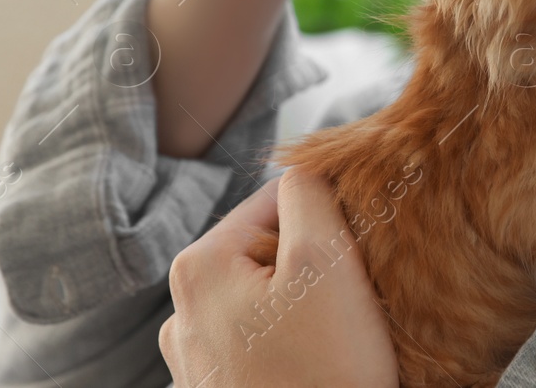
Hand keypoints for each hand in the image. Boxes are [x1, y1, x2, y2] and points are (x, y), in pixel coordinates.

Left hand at [160, 172, 397, 387]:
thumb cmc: (326, 369)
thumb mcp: (326, 260)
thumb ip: (309, 194)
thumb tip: (303, 167)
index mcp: (198, 265)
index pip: (277, 199)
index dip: (327, 217)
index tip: (355, 253)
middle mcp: (180, 310)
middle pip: (269, 248)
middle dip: (313, 262)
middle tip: (348, 298)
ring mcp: (194, 360)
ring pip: (267, 296)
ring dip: (304, 304)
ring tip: (335, 336)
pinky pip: (261, 341)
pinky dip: (291, 343)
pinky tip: (316, 364)